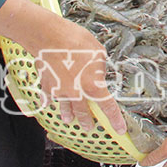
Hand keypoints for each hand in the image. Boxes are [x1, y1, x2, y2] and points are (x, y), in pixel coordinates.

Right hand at [33, 19, 124, 133]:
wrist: (50, 37)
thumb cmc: (75, 41)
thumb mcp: (98, 53)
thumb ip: (100, 68)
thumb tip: (98, 73)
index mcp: (93, 86)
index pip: (108, 108)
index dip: (115, 120)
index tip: (119, 129)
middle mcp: (76, 93)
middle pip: (83, 113)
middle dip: (88, 121)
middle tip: (89, 126)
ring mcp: (60, 91)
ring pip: (65, 108)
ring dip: (69, 115)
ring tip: (69, 120)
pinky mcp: (46, 86)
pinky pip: (48, 98)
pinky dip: (49, 100)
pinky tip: (48, 102)